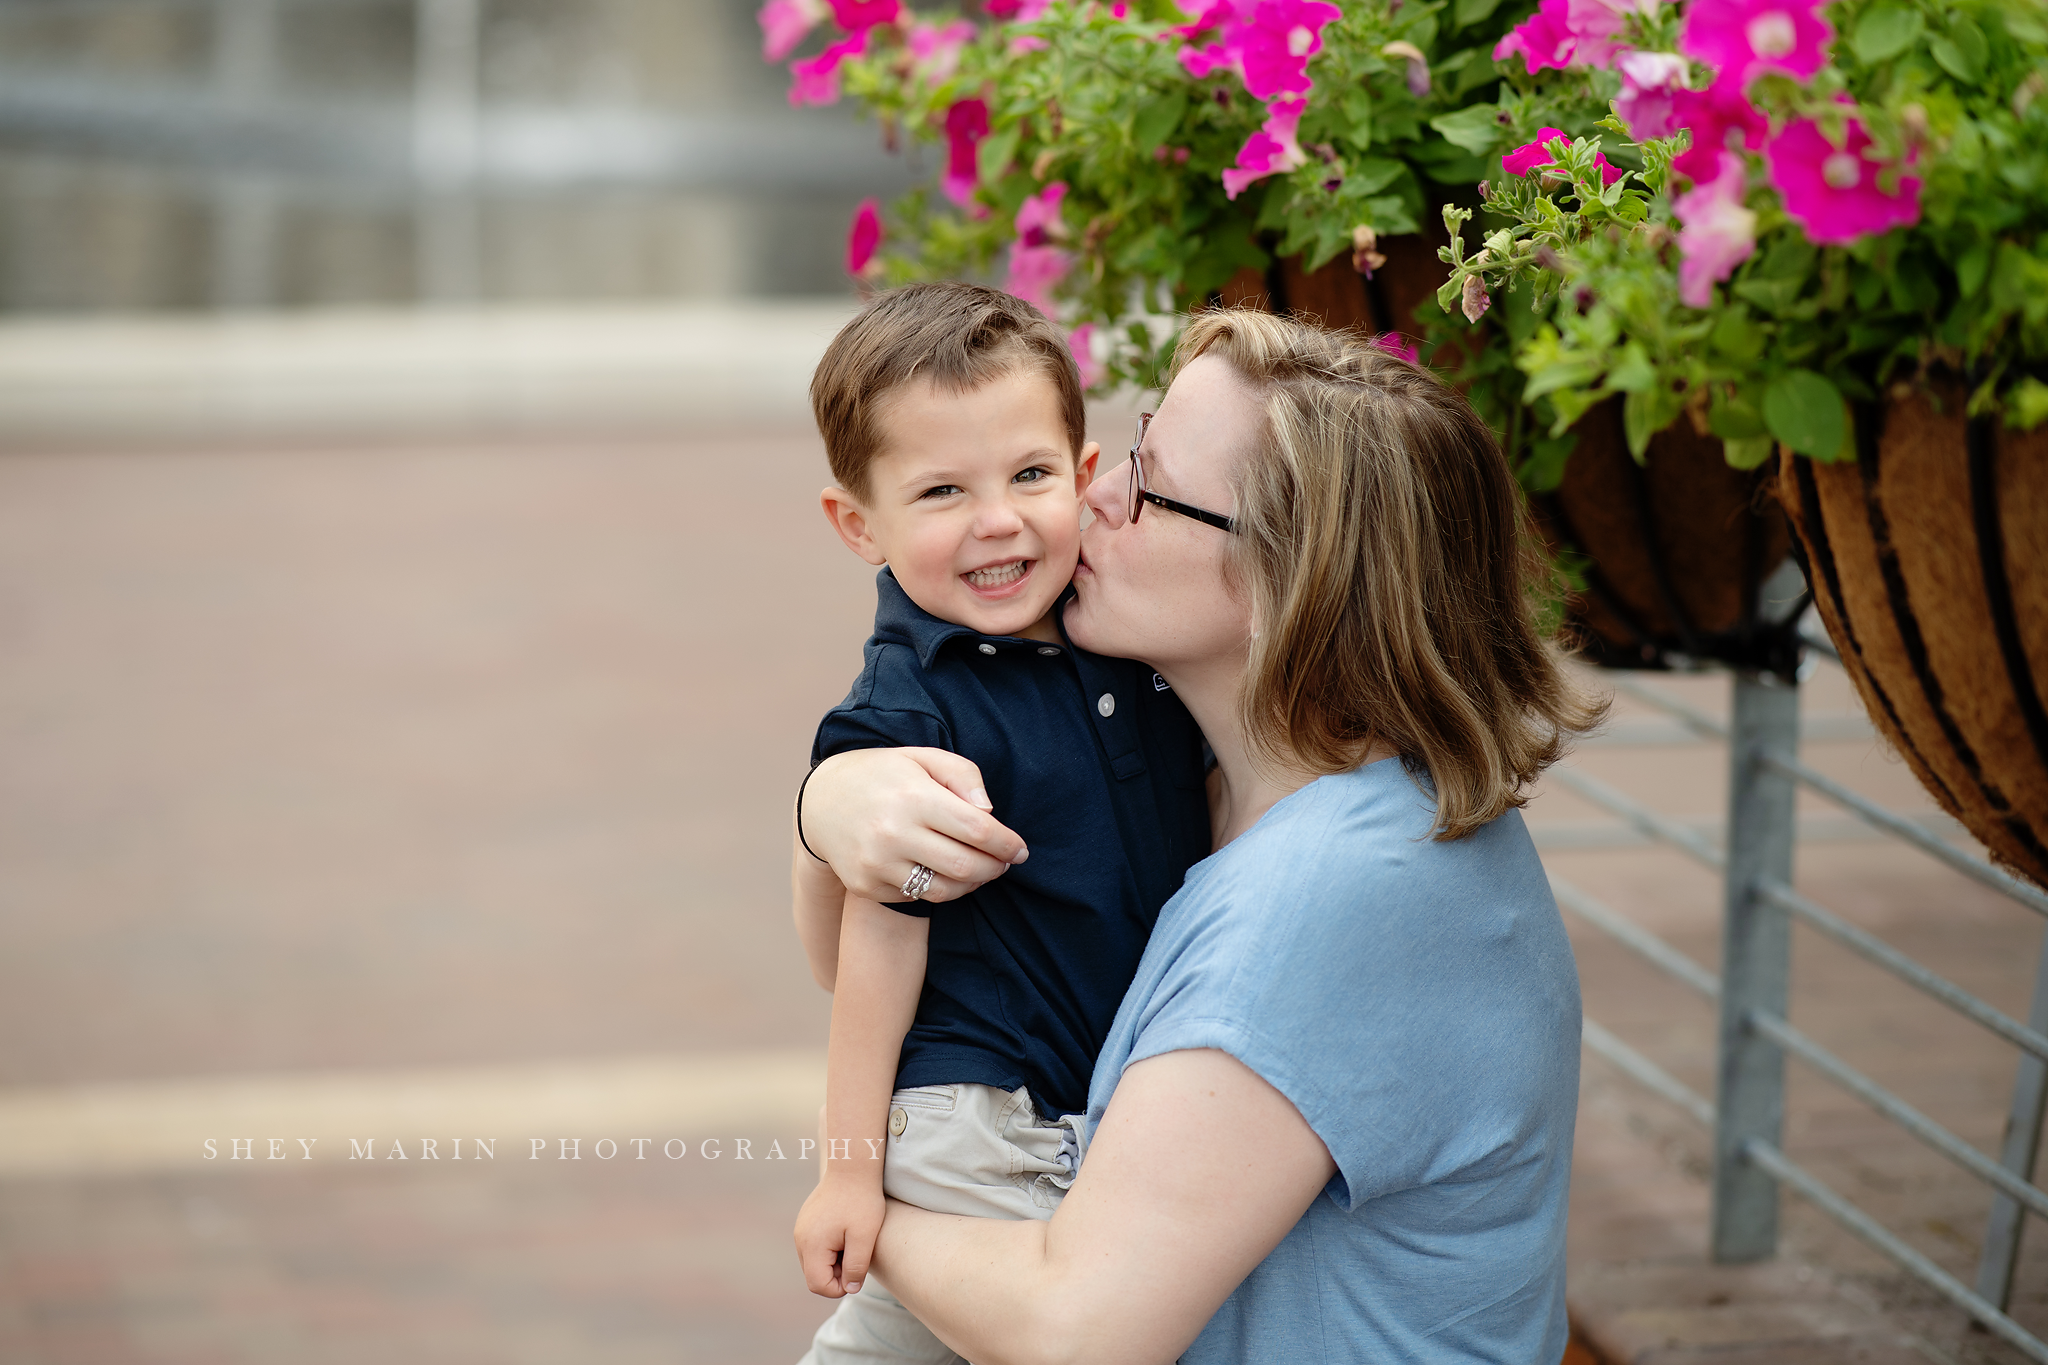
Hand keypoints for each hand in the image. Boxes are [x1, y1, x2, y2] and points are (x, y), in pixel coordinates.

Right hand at [794, 1175, 888, 1297]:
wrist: (852, 1166)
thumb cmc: (861, 1201)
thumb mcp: (864, 1237)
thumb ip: (856, 1267)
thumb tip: (849, 1289)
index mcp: (812, 1244)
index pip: (817, 1285)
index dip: (839, 1288)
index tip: (857, 1272)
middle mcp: (800, 1238)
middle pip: (814, 1275)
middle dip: (836, 1274)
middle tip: (857, 1254)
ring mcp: (801, 1229)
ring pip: (815, 1262)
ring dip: (834, 1261)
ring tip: (852, 1242)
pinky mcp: (806, 1222)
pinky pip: (815, 1247)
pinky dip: (830, 1248)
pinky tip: (846, 1232)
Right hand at [800, 748, 1028, 903]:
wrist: (821, 802)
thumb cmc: (884, 775)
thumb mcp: (923, 758)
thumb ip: (963, 776)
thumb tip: (989, 812)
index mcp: (913, 797)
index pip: (976, 829)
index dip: (1006, 843)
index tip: (1020, 850)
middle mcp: (893, 833)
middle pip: (965, 866)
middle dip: (994, 868)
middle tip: (1003, 863)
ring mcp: (876, 864)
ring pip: (944, 890)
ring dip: (971, 884)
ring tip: (978, 870)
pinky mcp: (866, 885)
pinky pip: (916, 896)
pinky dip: (936, 887)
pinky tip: (939, 870)